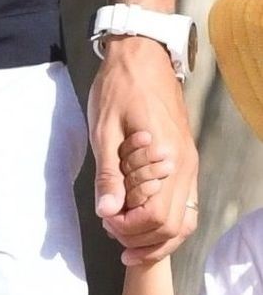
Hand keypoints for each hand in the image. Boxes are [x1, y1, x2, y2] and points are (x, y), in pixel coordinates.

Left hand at [90, 35, 197, 264]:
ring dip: (156, 235)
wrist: (141, 56)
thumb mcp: (104, 129)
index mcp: (166, 158)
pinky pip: (185, 204)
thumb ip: (108, 174)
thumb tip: (107, 213)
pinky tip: (140, 218)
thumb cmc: (118, 89)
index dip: (129, 228)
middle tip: (111, 232)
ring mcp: (189, 164)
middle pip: (174, 226)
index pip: (155, 216)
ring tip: (125, 235)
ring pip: (185, 220)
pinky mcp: (186, 161)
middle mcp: (185, 166)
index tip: (105, 222)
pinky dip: (165, 220)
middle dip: (142, 238)